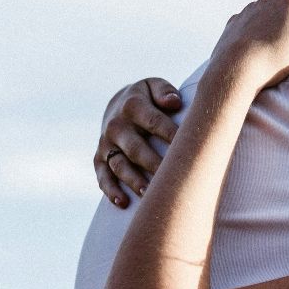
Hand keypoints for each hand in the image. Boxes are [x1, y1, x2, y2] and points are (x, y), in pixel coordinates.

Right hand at [96, 77, 182, 206]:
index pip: (155, 122)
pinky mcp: (99, 159)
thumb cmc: (147, 98)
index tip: (189, 149)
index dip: (172, 135)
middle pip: (136, 148)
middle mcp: (116, 126)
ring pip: (119, 165)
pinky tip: (123, 203)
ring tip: (148, 194)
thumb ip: (164, 91)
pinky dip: (110, 190)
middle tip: (172, 178)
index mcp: (133, 106)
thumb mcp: (154, 86)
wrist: (117, 104)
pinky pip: (103, 176)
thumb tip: (174, 102)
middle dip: (154, 164)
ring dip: (133, 180)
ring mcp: (106, 144)